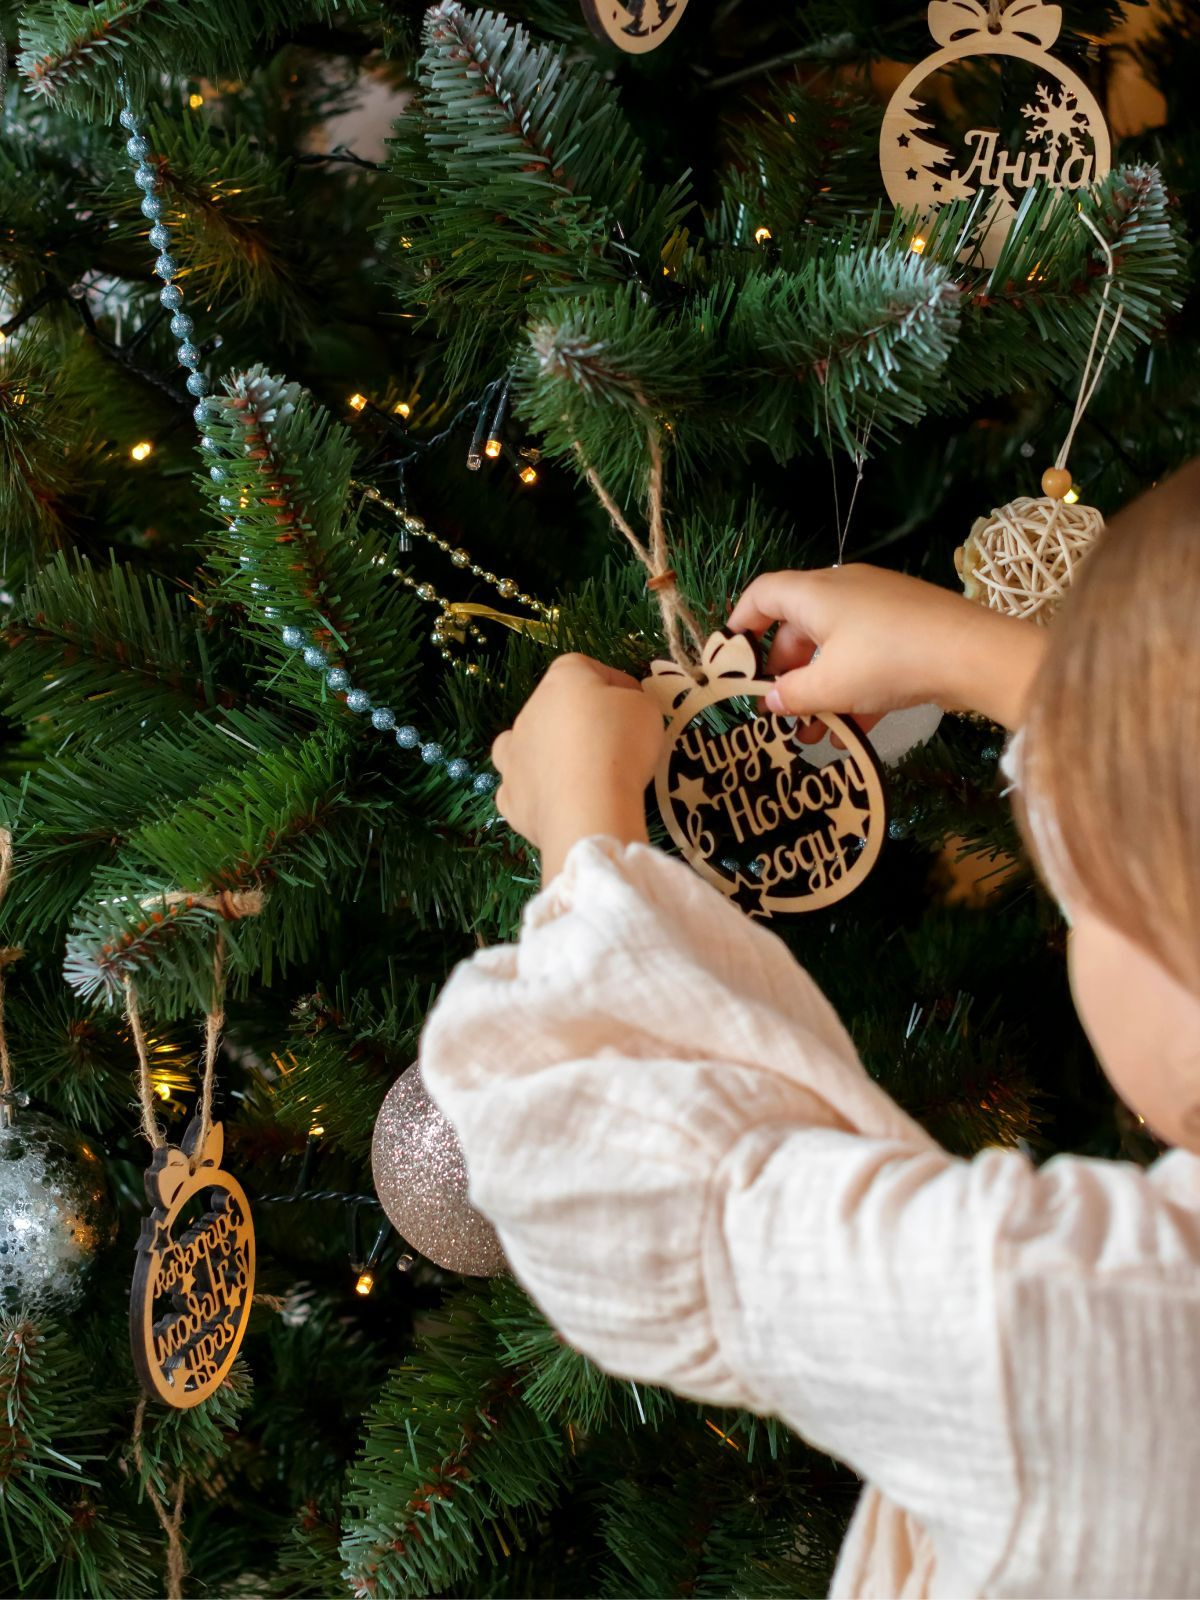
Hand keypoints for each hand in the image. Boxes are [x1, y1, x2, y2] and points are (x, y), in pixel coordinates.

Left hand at [491, 654, 663, 883]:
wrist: (589, 808)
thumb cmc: (621, 744)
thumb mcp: (646, 708)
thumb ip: (633, 701)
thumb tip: (621, 710)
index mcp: (562, 680)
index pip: (584, 667)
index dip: (613, 681)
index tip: (634, 701)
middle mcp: (529, 712)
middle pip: (554, 706)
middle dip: (579, 718)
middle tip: (611, 740)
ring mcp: (513, 755)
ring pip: (522, 744)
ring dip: (543, 750)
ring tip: (571, 768)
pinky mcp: (510, 797)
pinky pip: (520, 787)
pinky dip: (535, 791)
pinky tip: (555, 800)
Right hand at [728, 564, 1047, 731]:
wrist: (972, 653)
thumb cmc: (886, 659)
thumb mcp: (830, 686)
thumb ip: (792, 695)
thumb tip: (771, 700)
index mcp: (815, 592)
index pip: (763, 594)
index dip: (740, 622)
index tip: (731, 658)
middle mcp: (843, 590)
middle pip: (798, 626)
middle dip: (784, 671)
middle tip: (776, 708)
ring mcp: (879, 607)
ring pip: (834, 647)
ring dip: (819, 689)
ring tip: (812, 734)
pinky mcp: (907, 627)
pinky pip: (866, 655)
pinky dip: (852, 687)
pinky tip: (852, 730)